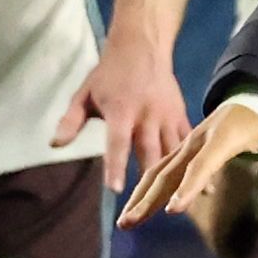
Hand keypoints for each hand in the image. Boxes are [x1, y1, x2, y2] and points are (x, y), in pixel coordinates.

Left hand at [54, 34, 193, 200]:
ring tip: (178, 205)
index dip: (116, 165)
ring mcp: (167, 116)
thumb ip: (70, 121)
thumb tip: (54, 145)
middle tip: (145, 210)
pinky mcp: (181, 116)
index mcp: (121, 111)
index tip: (116, 190)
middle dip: (148, 182)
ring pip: (174, 151)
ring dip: (175, 178)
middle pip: (149, 153)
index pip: (118, 143)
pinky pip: (189, 142)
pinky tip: (203, 185)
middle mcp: (147, 115)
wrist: (143, 46)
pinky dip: (195, 162)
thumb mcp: (84, 94)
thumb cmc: (108, 74)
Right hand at [119, 93, 257, 237]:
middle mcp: (199, 140)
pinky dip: (147, 188)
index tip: (173, 210)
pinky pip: (162, 169)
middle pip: (170, 171)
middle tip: (129, 223)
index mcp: (224, 138)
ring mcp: (188, 143)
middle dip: (149, 198)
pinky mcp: (184, 149)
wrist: (257, 97)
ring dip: (140, 196)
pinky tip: (138, 210)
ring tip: (124, 222)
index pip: (203, 166)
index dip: (189, 188)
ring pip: (159, 170)